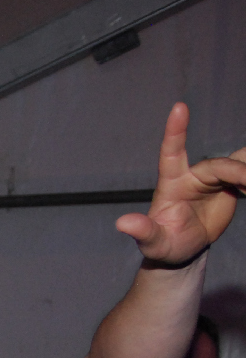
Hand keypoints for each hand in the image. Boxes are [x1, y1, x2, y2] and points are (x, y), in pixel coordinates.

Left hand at [117, 103, 245, 264]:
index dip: (174, 130)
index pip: (171, 152)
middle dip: (237, 172)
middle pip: (218, 164)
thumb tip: (122, 224)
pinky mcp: (229, 185)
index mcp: (171, 184)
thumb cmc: (163, 244)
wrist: (183, 251)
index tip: (179, 106)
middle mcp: (192, 176)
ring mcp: (212, 179)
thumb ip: (142, 231)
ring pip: (237, 163)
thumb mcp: (152, 242)